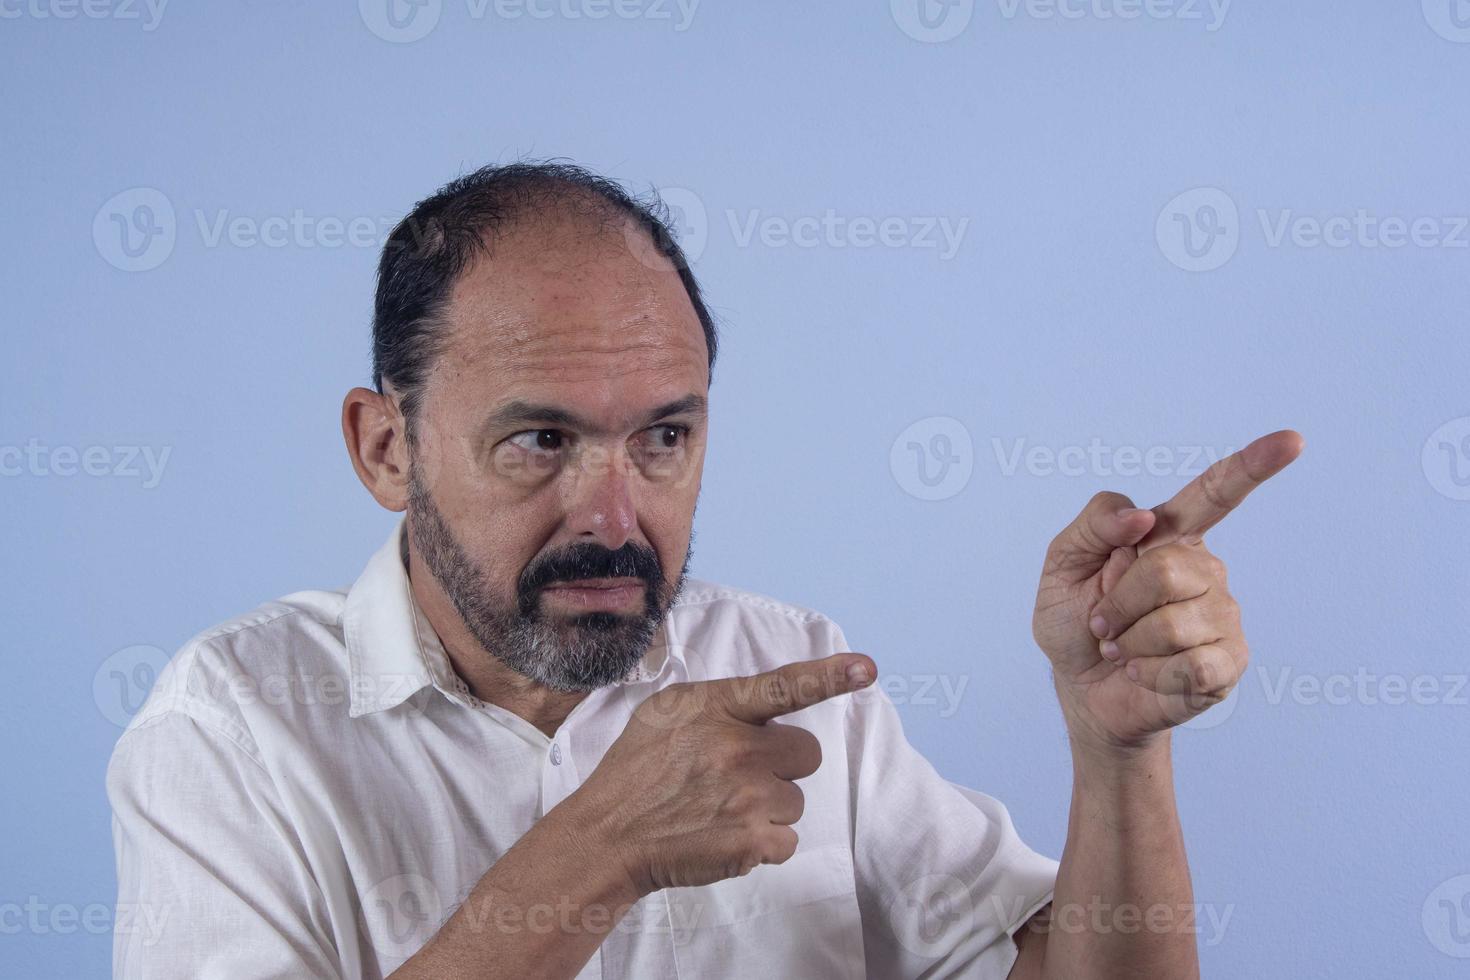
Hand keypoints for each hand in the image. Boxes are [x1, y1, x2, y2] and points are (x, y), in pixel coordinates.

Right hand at [564, 653, 875, 895]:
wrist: (609, 836)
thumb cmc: (638, 771)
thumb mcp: (667, 712)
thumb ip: (718, 705)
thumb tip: (762, 711)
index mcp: (716, 707)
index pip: (782, 686)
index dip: (829, 676)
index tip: (867, 669)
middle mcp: (737, 747)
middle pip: (806, 752)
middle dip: (782, 764)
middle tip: (739, 776)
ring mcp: (748, 796)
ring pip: (795, 799)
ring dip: (769, 806)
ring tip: (720, 809)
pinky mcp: (753, 841)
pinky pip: (788, 839)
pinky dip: (763, 843)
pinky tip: (724, 835)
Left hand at [1032, 430, 1303, 749]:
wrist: (1081, 687)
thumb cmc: (1076, 621)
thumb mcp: (1062, 564)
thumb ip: (1094, 524)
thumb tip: (1141, 518)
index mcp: (1169, 536)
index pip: (1215, 493)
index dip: (1253, 466)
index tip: (1292, 441)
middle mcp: (1205, 569)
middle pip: (1166, 570)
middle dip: (1118, 602)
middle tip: (1103, 620)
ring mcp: (1223, 615)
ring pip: (1173, 622)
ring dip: (1129, 642)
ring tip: (1124, 647)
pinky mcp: (1228, 661)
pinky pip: (1191, 664)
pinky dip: (1151, 672)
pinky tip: (1146, 672)